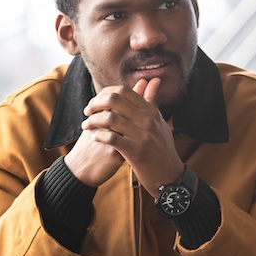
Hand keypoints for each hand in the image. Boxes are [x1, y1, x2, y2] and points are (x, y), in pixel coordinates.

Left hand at [78, 78, 183, 197]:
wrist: (169, 175)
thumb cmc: (162, 147)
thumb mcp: (159, 122)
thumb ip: (152, 101)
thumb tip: (153, 80)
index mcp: (150, 111)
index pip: (124, 91)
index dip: (105, 93)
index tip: (96, 102)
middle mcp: (147, 120)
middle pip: (114, 100)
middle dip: (95, 104)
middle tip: (87, 112)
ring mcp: (142, 136)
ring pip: (110, 118)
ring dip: (93, 121)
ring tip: (86, 126)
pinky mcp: (136, 152)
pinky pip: (111, 138)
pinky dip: (99, 136)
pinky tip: (94, 137)